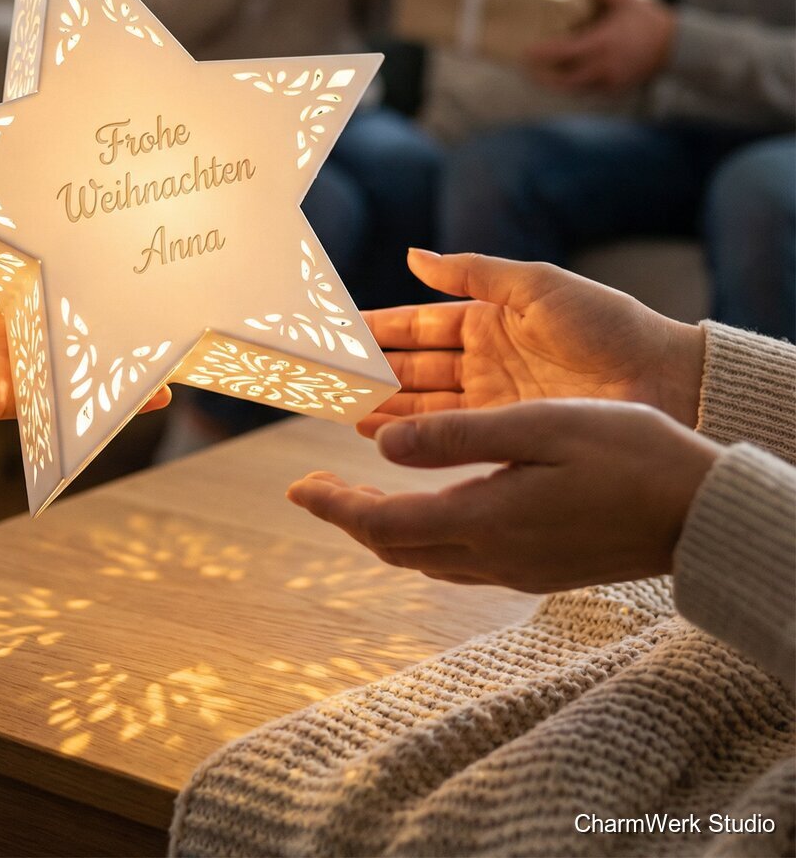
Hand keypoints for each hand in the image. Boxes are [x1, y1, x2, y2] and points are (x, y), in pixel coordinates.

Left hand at [0, 222, 168, 481]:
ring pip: (72, 344)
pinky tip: (151, 392)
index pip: (33, 241)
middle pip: (63, 290)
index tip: (114, 203)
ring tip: (178, 326)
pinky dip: (103, 402)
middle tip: (166, 260)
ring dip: (121, 340)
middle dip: (110, 281)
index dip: (71, 226)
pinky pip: (56, 398)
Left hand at [289, 399, 719, 591]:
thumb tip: (383, 445)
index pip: (382, 523)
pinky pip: (457, 562)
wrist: (700, 513)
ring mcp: (516, 569)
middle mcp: (492, 556)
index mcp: (485, 519)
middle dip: (348, 519)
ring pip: (424, 559)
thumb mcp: (539, 427)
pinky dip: (422, 534)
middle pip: (395, 548)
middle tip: (314, 487)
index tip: (296, 487)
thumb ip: (458, 438)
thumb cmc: (627, 454)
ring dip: (382, 529)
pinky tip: (427, 510)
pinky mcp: (537, 569)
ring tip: (357, 496)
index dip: (333, 506)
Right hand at [360, 250, 703, 435]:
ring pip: (418, 400)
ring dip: (377, 401)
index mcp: (488, 318)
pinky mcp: (503, 433)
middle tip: (320, 373)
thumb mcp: (536, 285)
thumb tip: (414, 256)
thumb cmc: (607, 325)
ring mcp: (490, 400)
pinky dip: (407, 429)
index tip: (335, 330)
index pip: (416, 324)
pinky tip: (376, 431)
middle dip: (365, 368)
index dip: (375, 327)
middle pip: (409, 365)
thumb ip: (472, 273)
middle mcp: (482, 361)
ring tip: (335, 402)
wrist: (664, 381)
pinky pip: (444, 430)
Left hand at [525, 0, 675, 91]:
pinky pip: (586, 91)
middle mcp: (606, 65)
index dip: (543, 55)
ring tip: (535, 76)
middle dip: (541, 76)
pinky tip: (558, 80)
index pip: (566, 53)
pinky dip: (571, 86)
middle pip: (564, 78)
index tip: (524, 52)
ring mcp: (611, 81)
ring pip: (574, 89)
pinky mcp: (615, 90)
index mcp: (605, 42)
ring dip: (553, 84)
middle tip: (522, 68)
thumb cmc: (646, 18)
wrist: (677, 45)